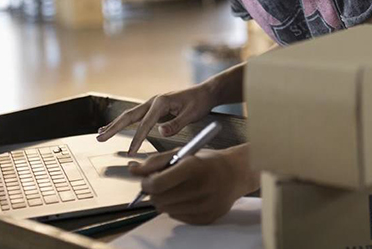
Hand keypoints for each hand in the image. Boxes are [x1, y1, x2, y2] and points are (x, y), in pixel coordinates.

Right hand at [96, 83, 215, 153]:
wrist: (205, 92)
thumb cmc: (200, 102)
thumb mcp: (192, 113)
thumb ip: (177, 123)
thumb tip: (161, 132)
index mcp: (162, 102)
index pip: (145, 123)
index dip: (137, 138)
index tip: (131, 152)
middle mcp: (154, 101)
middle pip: (130, 116)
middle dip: (114, 127)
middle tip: (100, 138)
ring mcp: (152, 104)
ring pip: (130, 115)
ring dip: (115, 124)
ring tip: (100, 134)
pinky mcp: (154, 108)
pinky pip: (135, 117)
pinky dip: (123, 122)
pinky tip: (112, 127)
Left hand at [129, 145, 256, 224]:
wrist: (238, 173)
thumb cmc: (209, 162)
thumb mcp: (184, 153)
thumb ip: (157, 161)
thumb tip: (133, 170)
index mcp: (195, 167)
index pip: (158, 183)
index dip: (146, 183)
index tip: (147, 179)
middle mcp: (201, 188)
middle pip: (159, 199)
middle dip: (154, 191)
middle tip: (162, 183)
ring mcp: (205, 205)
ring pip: (166, 209)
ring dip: (165, 200)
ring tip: (178, 189)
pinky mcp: (207, 218)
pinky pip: (177, 217)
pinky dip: (176, 208)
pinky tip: (188, 197)